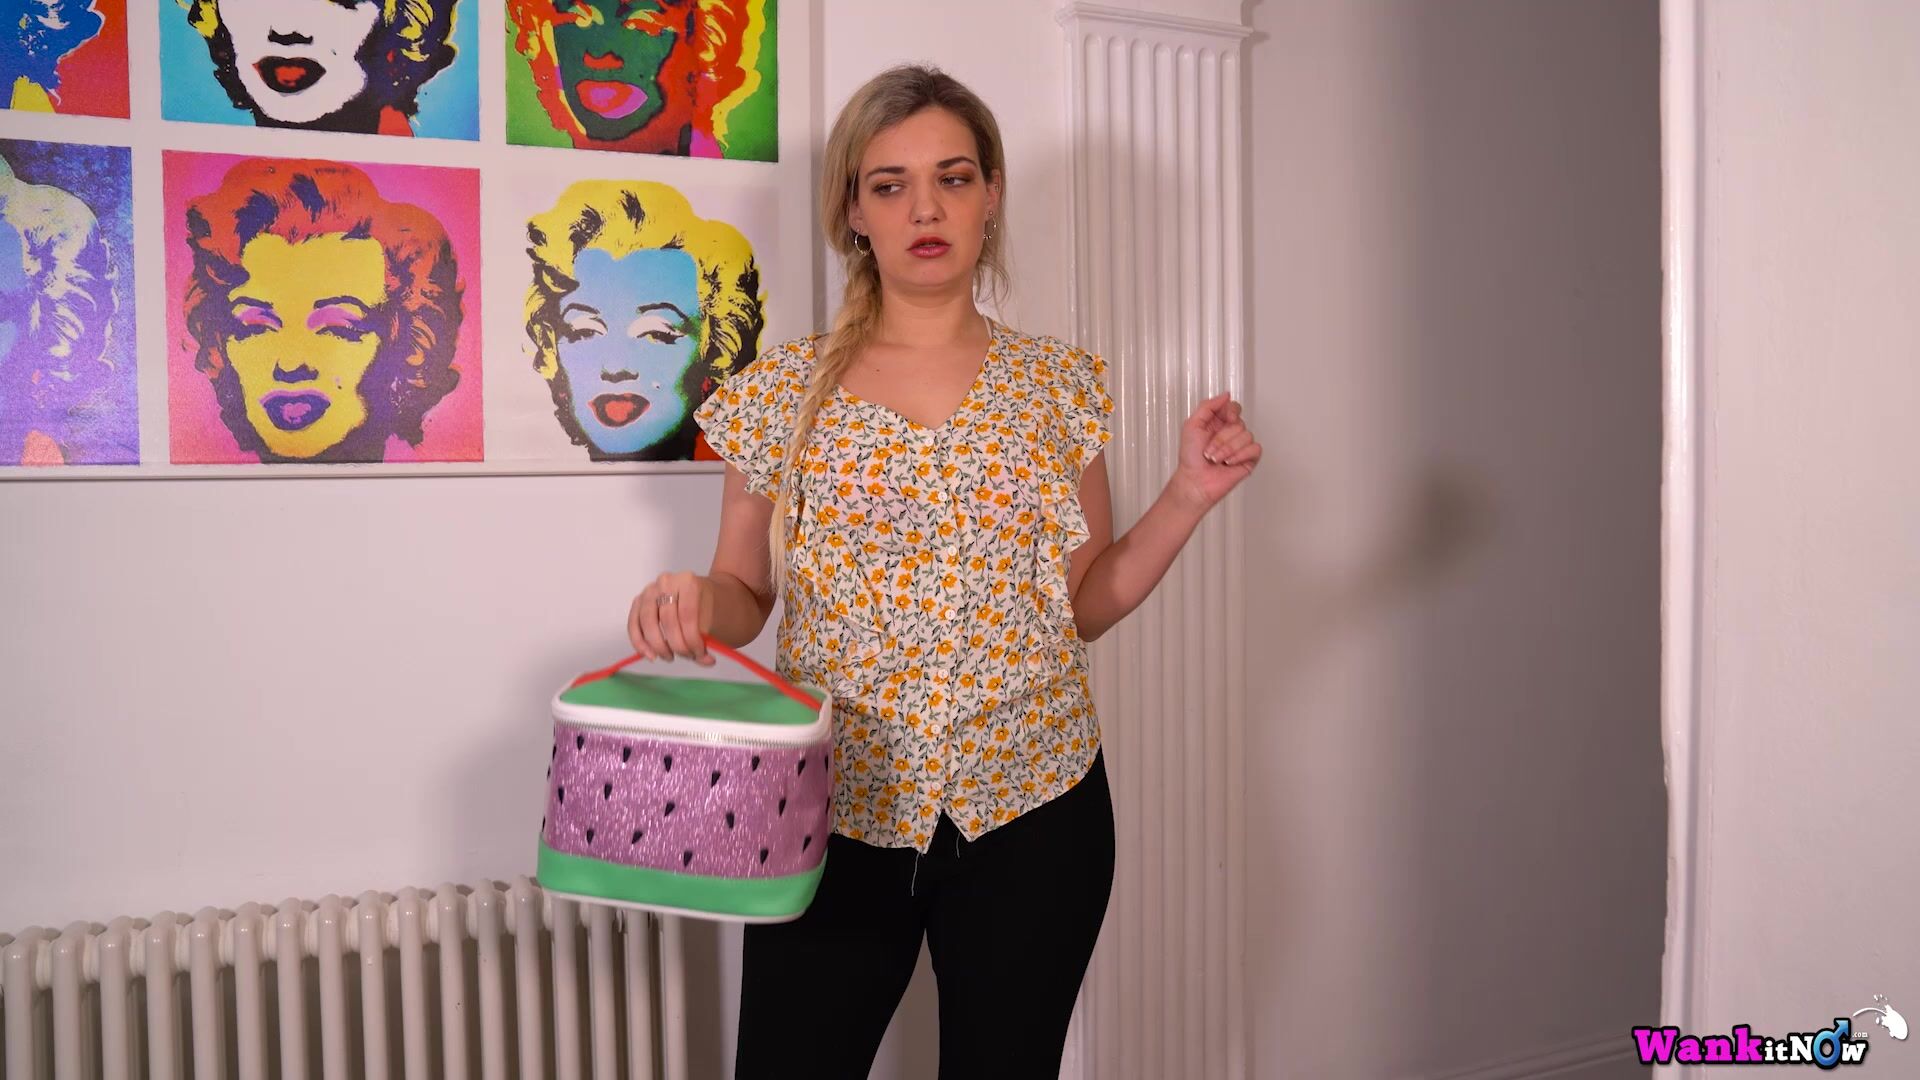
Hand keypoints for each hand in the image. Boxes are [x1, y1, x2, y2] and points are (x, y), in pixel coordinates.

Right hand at [628, 571, 716, 664]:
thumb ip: (706, 639)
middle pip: (667, 620)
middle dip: (677, 645)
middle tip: (688, 656)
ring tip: (669, 657)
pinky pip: (634, 624)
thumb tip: (706, 661)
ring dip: (658, 646)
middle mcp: (665, 582)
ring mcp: (649, 591)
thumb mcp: (714, 617)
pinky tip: (650, 654)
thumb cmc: (710, 604)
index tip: (700, 654)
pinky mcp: (639, 602)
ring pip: (647, 623)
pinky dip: (640, 642)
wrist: (702, 592)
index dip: (692, 639)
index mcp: (687, 581)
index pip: (687, 615)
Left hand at [1171, 392, 1260, 510]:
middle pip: (1239, 423)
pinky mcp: (1249, 459)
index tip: (1225, 419)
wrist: (1195, 481)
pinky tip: (1229, 463)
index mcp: (1218, 423)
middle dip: (1222, 438)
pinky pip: (1254, 448)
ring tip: (1217, 459)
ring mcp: (1241, 446)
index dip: (1231, 411)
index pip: (1234, 407)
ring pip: (1246, 435)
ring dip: (1227, 449)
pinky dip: (1240, 455)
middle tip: (1210, 450)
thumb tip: (1225, 395)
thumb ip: (1208, 406)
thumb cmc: (1190, 458)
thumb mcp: (1192, 425)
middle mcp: (1230, 433)